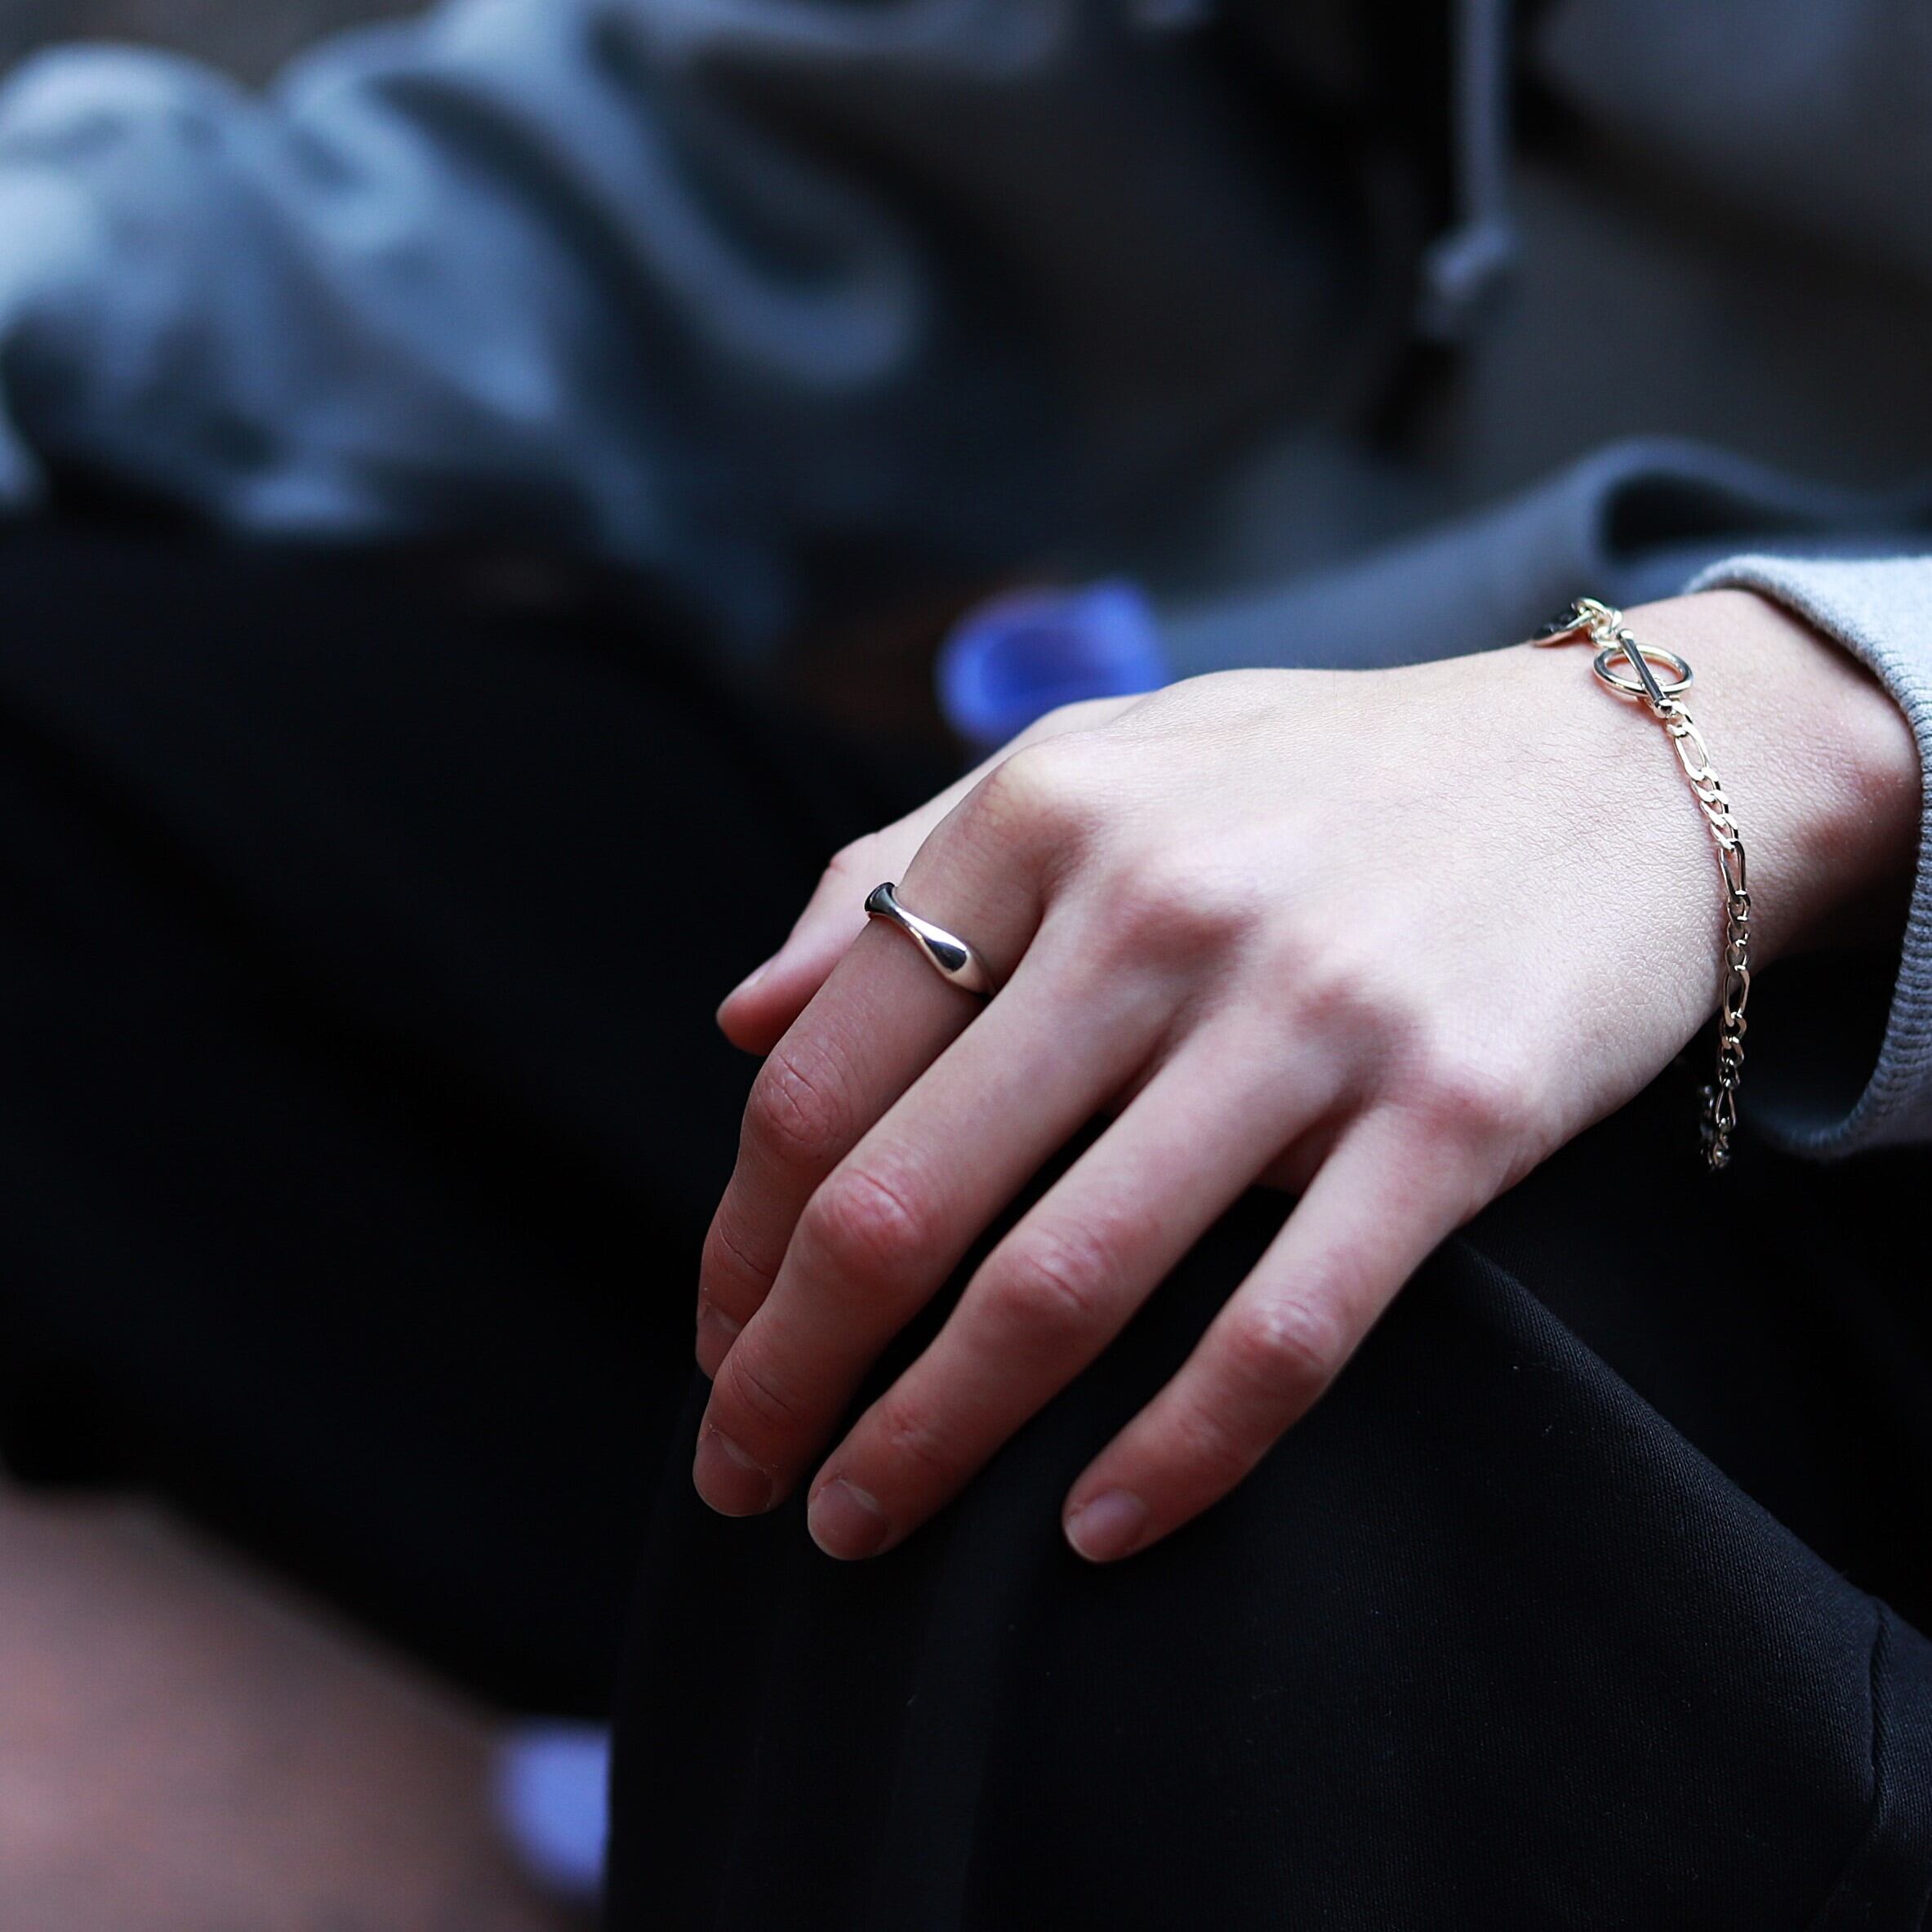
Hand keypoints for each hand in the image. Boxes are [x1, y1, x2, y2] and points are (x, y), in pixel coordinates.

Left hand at [694, 592, 1916, 1561]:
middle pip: (904, 1196)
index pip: (823, 1073)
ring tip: (860, 1524)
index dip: (742, 1239)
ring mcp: (1311, 1014)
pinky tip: (1093, 1527)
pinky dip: (1175, 1456)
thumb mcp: (1097, 765)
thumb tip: (739, 1021)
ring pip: (1064, 1282)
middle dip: (790, 1372)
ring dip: (931, 1436)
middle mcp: (1157, 906)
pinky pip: (1282, 1332)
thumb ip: (903, 875)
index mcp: (1044, 816)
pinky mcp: (1454, 1115)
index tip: (718, 1341)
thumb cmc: (1320, 781)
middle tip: (738, 1473)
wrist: (1625, 766)